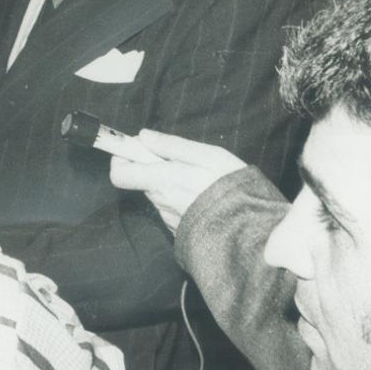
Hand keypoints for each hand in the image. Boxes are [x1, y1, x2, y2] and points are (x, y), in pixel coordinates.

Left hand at [107, 129, 249, 233]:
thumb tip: (144, 137)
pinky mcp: (179, 229)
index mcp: (163, 181)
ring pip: (157, 194)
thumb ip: (172, 146)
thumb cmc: (232, 188)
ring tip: (197, 179)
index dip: (122, 158)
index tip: (137, 147)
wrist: (251, 233)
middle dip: (152, 168)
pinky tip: (202, 197)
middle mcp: (160, 202)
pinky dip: (180, 200)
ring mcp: (169, 218)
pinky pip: (171, 208)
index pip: (120, 173)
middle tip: (178, 161)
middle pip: (140, 180)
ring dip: (169, 184)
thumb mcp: (209, 156)